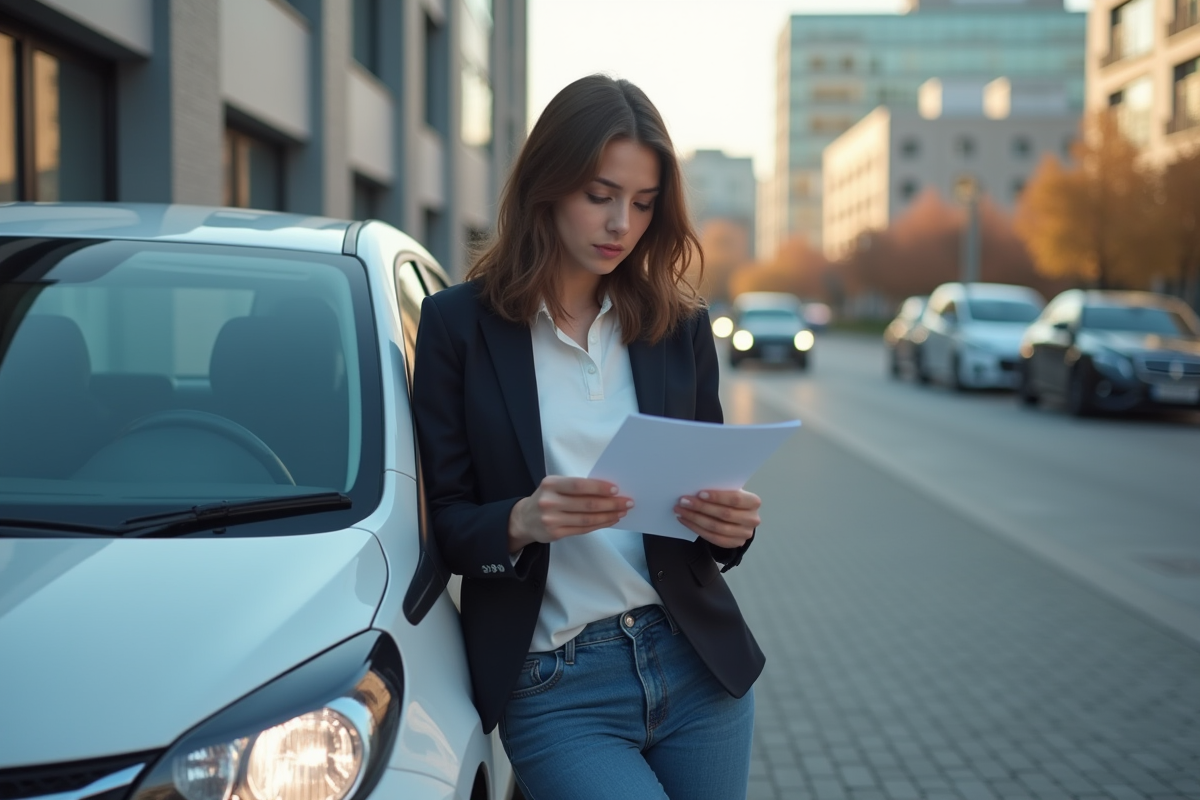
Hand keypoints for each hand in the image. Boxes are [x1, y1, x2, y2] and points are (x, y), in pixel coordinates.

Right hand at [508, 476, 632, 551]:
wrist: (524, 519)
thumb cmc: (547, 498)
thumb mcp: (555, 486)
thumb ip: (575, 488)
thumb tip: (608, 490)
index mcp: (551, 484)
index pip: (579, 485)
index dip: (599, 487)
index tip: (616, 489)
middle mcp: (550, 502)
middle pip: (586, 504)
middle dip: (610, 503)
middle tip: (627, 502)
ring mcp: (552, 519)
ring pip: (587, 519)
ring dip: (608, 515)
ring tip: (622, 512)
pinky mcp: (556, 533)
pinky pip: (583, 529)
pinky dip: (600, 524)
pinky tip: (610, 520)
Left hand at [674, 489, 760, 549]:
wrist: (739, 517)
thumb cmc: (731, 500)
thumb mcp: (731, 492)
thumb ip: (720, 490)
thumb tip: (695, 488)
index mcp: (753, 502)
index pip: (735, 499)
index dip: (717, 497)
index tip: (699, 493)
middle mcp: (752, 519)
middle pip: (724, 514)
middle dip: (701, 507)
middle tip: (683, 502)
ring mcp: (744, 534)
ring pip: (716, 527)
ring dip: (695, 518)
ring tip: (681, 511)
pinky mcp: (734, 543)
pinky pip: (712, 538)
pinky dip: (696, 528)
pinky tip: (686, 520)